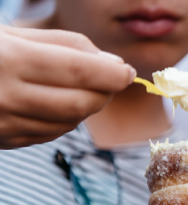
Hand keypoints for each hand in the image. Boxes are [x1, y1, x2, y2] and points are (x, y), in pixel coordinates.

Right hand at [0, 25, 135, 148]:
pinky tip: (59, 103)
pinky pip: (52, 133)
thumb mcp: (15, 33)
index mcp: (10, 60)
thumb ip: (67, 45)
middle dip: (106, 93)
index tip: (128, 72)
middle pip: (82, 103)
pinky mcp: (4, 141)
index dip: (113, 73)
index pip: (80, 71)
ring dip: (88, 106)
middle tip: (111, 80)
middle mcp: (7, 96)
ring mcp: (4, 124)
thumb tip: (114, 64)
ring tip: (84, 87)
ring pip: (70, 122)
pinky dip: (67, 119)